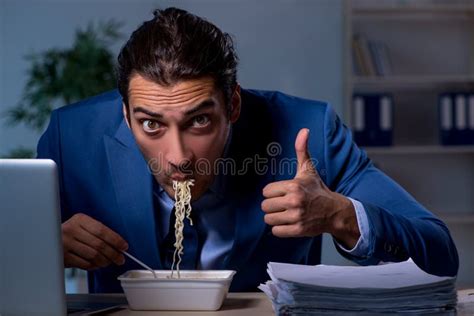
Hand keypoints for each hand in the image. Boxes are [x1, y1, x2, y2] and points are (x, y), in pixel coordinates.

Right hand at [62, 213, 128, 269]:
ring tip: (109, 262)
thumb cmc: (73, 234)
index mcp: (79, 219)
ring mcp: (65, 244)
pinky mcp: (63, 257)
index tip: (124, 247)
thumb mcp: (84, 227)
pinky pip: (84, 264)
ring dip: (105, 261)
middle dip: (113, 254)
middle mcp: (71, 230)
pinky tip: (97, 264)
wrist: (50, 240)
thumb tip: (120, 246)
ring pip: (93, 255)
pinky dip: (94, 266)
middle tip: (120, 259)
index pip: (102, 230)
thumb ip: (100, 234)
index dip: (116, 240)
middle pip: (99, 244)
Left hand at [261, 128, 359, 247]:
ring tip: (286, 214)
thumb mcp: (308, 170)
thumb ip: (302, 150)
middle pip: (265, 206)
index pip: (266, 191)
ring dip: (275, 218)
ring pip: (269, 219)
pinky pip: (276, 231)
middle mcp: (295, 201)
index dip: (273, 193)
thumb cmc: (317, 189)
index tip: (283, 193)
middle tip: (284, 205)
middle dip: (272, 206)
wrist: (334, 211)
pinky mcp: (298, 230)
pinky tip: (289, 223)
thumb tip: (304, 130)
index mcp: (294, 186)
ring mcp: (297, 217)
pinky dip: (280, 229)